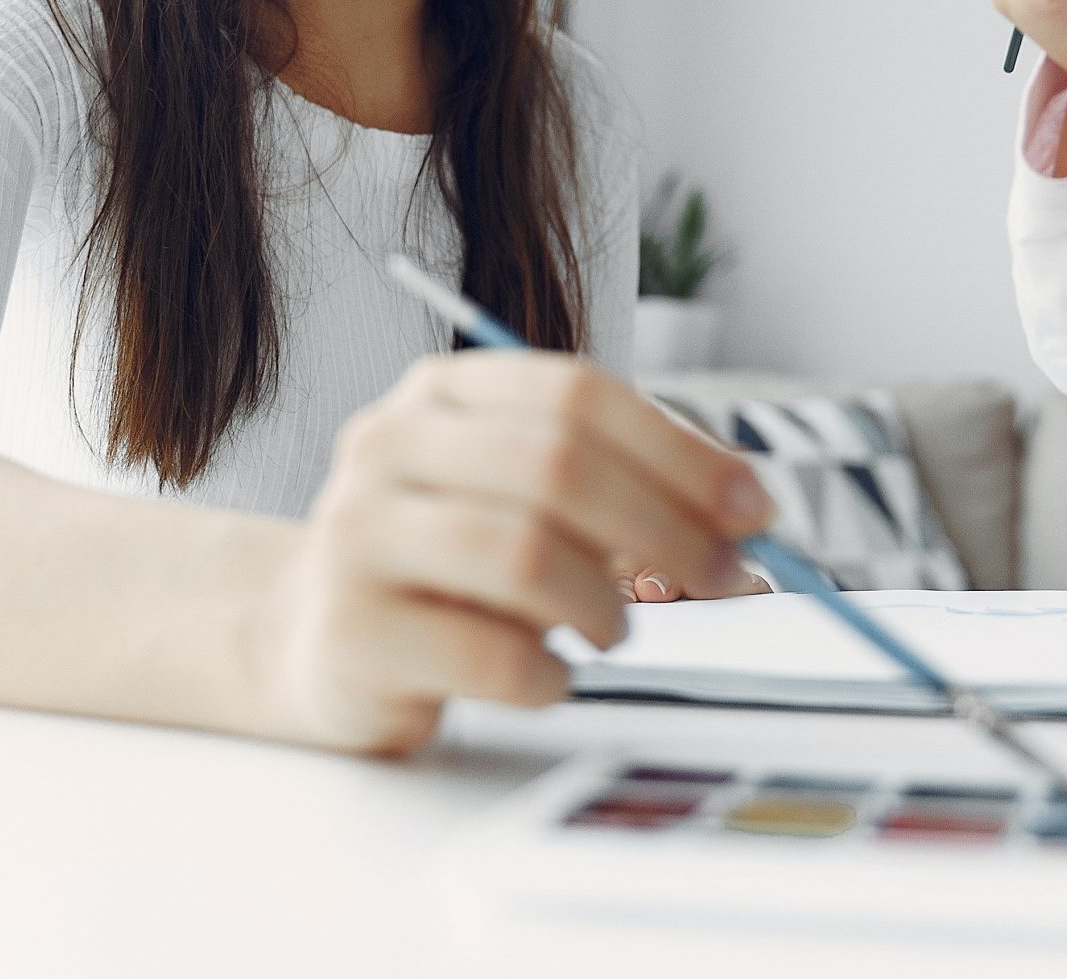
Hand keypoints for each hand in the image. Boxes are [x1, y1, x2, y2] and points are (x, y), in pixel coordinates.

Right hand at [256, 351, 773, 753]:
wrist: (312, 639)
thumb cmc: (452, 562)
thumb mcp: (524, 493)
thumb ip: (621, 482)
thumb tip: (744, 508)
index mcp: (442, 390)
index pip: (577, 393)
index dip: (679, 449)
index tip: (754, 506)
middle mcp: (388, 445)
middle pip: (557, 466)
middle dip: (665, 527)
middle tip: (723, 576)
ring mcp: (356, 537)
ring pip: (524, 556)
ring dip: (603, 605)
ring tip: (614, 630)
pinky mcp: (352, 635)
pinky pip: (491, 657)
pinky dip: (551, 675)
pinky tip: (551, 676)